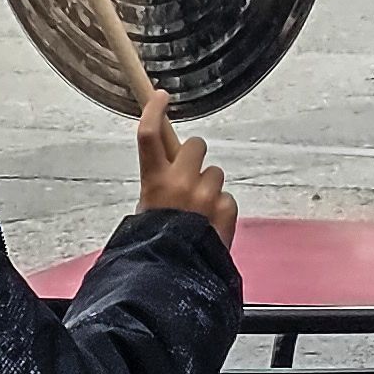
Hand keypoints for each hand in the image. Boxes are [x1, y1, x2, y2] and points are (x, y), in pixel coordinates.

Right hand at [136, 87, 235, 244]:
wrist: (173, 278)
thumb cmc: (154, 245)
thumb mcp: (146, 210)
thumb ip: (159, 186)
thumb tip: (170, 170)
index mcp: (154, 181)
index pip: (149, 135)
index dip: (154, 110)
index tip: (161, 96)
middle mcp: (180, 182)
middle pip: (196, 145)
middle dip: (194, 157)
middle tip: (189, 177)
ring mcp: (206, 195)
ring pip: (215, 173)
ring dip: (210, 188)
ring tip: (199, 214)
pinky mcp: (226, 208)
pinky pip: (227, 199)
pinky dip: (221, 210)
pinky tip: (210, 228)